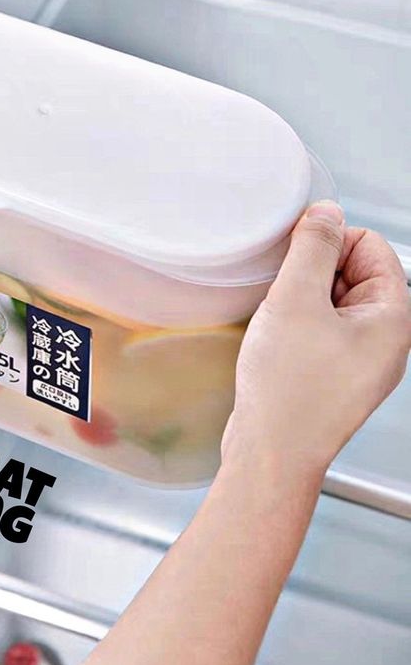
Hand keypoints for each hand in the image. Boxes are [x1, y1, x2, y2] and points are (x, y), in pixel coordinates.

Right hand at [224, 200, 410, 474]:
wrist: (271, 453)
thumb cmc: (288, 390)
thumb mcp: (296, 301)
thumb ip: (313, 248)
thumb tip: (326, 212)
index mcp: (392, 318)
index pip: (371, 246)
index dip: (329, 240)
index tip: (295, 252)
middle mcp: (384, 340)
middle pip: (353, 273)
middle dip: (313, 273)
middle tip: (284, 293)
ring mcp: (359, 360)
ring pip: (331, 303)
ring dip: (300, 300)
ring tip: (278, 323)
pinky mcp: (333, 375)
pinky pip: (319, 330)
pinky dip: (295, 325)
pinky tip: (277, 341)